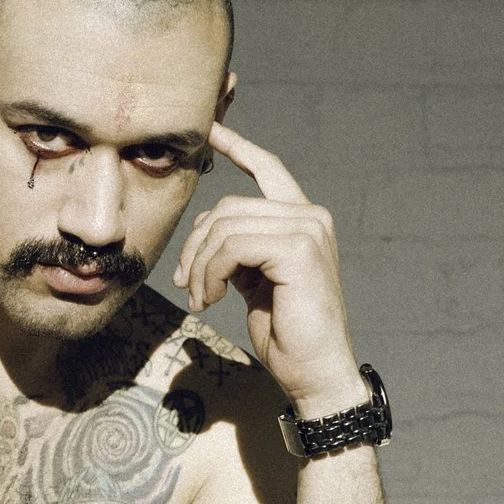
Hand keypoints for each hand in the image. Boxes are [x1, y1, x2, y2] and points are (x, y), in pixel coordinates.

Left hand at [173, 123, 363, 415]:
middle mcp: (310, 217)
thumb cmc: (287, 335)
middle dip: (196, 244)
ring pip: (226, 225)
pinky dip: (211, 272)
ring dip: (201, 265)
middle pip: (228, 206)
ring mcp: (308, 230)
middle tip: (187, 284)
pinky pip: (232, 245)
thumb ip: (238, 251)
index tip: (211, 130)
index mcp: (302, 221)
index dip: (237, 147)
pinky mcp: (299, 249)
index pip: (268, 170)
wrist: (315, 373)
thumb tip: (203, 236)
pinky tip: (212, 299)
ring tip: (202, 298)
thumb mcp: (255, 283)